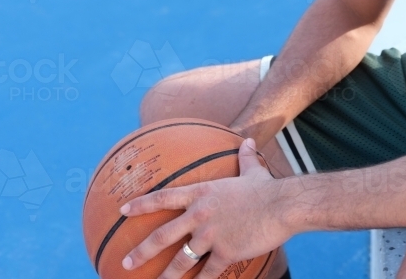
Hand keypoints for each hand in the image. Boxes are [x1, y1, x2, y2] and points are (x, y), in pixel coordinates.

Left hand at [119, 138, 289, 278]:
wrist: (282, 205)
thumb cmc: (267, 187)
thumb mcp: (253, 169)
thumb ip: (245, 157)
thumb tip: (249, 141)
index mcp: (202, 193)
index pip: (164, 198)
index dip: (141, 205)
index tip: (122, 210)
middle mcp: (200, 215)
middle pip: (163, 236)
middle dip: (142, 251)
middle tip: (126, 262)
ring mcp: (211, 235)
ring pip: (181, 261)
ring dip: (165, 276)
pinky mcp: (225, 252)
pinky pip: (207, 273)